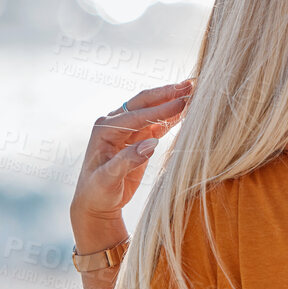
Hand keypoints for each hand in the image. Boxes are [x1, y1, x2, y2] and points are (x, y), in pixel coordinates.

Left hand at [69, 78, 192, 250]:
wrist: (96, 203)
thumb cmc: (98, 193)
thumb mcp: (108, 179)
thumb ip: (128, 161)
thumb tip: (151, 144)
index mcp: (105, 129)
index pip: (138, 115)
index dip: (161, 109)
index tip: (184, 102)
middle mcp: (114, 124)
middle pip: (144, 103)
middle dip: (167, 94)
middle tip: (190, 85)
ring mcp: (126, 129)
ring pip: (151, 110)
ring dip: (170, 101)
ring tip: (191, 91)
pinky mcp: (137, 138)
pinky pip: (156, 123)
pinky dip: (171, 116)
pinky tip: (185, 110)